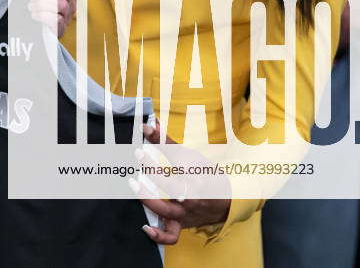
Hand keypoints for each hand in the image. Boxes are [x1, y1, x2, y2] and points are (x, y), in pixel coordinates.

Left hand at [26, 0, 75, 36]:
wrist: (38, 30)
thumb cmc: (39, 7)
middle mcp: (71, 2)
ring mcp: (68, 16)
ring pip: (61, 5)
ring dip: (42, 4)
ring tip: (31, 6)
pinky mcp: (61, 28)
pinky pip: (57, 20)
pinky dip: (43, 15)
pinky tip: (34, 14)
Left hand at [131, 119, 230, 240]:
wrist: (225, 201)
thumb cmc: (205, 175)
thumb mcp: (190, 155)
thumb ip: (166, 142)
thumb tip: (149, 124)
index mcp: (197, 175)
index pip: (177, 159)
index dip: (160, 144)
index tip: (144, 136)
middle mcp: (191, 196)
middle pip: (172, 186)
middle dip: (153, 171)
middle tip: (138, 155)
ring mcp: (185, 212)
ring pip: (166, 211)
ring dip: (148, 199)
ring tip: (134, 183)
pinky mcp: (181, 224)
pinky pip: (171, 236)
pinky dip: (158, 235)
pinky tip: (145, 227)